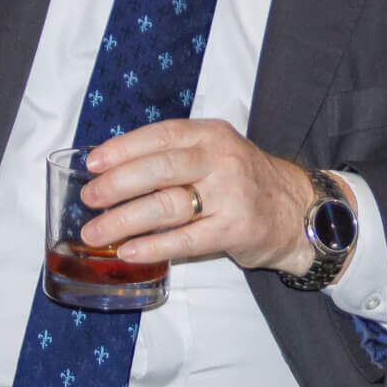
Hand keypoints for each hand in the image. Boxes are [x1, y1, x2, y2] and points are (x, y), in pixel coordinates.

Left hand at [76, 119, 316, 274]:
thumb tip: (114, 169)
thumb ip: (175, 155)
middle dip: (117, 184)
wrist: (297, 210)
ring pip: (167, 205)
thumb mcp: (215, 153)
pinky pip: (184, 239)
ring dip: (125, 220)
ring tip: (96, 232)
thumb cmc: (243, 182)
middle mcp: (221, 160)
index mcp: (211, 135)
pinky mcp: (234, 229)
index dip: (123, 149)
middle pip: (160, 169)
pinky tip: (129, 252)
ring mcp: (229, 195)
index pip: (161, 136)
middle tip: (89, 198)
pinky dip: (152, 247)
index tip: (93, 164)